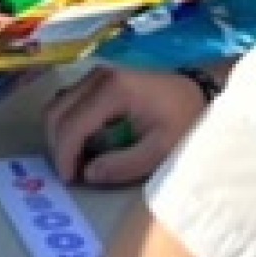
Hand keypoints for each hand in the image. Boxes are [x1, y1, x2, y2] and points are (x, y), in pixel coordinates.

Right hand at [44, 67, 210, 186]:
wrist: (199, 93)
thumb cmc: (184, 120)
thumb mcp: (161, 150)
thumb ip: (123, 165)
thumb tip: (87, 173)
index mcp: (112, 90)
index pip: (72, 124)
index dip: (65, 156)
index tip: (70, 181)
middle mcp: (97, 76)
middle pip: (56, 112)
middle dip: (58, 146)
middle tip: (71, 173)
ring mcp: (95, 75)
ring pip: (58, 106)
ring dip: (60, 135)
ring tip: (77, 161)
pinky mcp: (97, 79)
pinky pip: (68, 102)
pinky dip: (67, 124)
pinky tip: (82, 144)